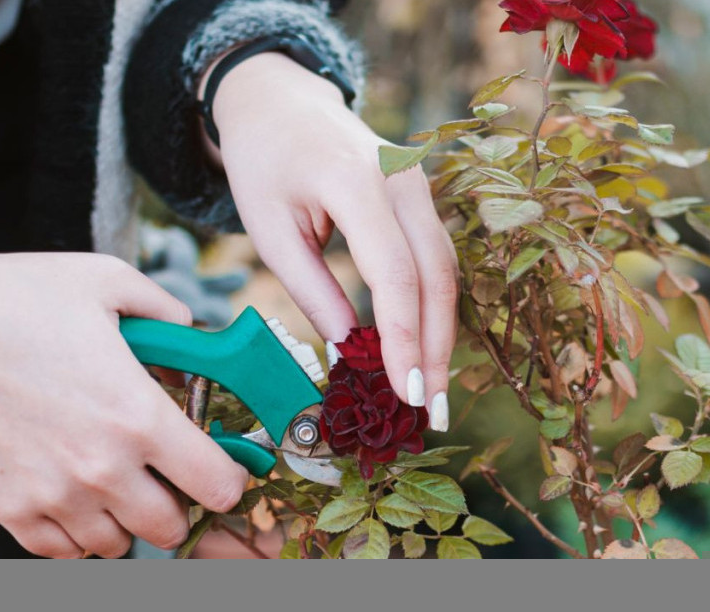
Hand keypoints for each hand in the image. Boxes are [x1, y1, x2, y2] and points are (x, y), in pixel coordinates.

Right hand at [0, 224, 250, 557]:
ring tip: (112, 481)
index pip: (218, 486)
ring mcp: (53, 495)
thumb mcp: (108, 282)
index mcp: (138, 416)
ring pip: (118, 546)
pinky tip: (71, 494)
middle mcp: (101, 467)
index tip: (218, 464)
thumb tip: (194, 335)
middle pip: (172, 528)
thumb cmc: (14, 299)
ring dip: (125, 520)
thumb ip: (168, 313)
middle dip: (178, 503)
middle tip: (163, 474)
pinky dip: (75, 532)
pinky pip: (63, 551)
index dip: (228, 477)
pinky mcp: (10, 509)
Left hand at [210, 53, 458, 430]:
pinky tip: (424, 350)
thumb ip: (313, 292)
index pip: (394, 274)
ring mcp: (419, 183)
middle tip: (430, 413)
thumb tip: (352, 353)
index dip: (404, 340)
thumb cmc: (264, 164)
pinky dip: (433, 307)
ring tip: (429, 394)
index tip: (404, 394)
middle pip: (436, 277)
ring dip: (440, 335)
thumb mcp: (271, 231)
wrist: (279, 101)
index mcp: (355, 182)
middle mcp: (402, 178)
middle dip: (434, 350)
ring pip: (446, 270)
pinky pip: (437, 257)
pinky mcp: (421, 195)